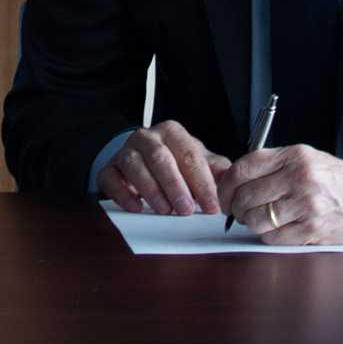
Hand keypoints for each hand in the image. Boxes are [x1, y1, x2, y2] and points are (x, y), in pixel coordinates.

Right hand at [97, 119, 231, 215]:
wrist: (142, 157)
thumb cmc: (175, 161)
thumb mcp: (198, 161)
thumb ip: (216, 169)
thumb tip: (233, 179)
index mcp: (172, 133)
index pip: (189, 155)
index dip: (202, 183)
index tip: (211, 206)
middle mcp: (147, 137)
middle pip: (161, 158)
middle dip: (176, 186)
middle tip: (187, 210)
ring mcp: (125, 151)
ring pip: (135, 166)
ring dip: (152, 190)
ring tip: (165, 210)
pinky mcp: (109, 168)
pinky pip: (111, 178)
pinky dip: (122, 194)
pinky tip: (136, 207)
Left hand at [216, 145, 342, 245]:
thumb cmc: (342, 181)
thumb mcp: (310, 159)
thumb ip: (275, 165)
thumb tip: (235, 180)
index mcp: (295, 155)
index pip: (244, 167)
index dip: (227, 183)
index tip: (224, 193)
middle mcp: (299, 176)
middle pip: (246, 195)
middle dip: (236, 207)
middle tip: (238, 211)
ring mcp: (307, 204)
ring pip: (256, 218)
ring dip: (251, 223)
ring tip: (260, 220)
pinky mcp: (313, 228)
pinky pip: (274, 237)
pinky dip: (270, 236)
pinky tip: (279, 229)